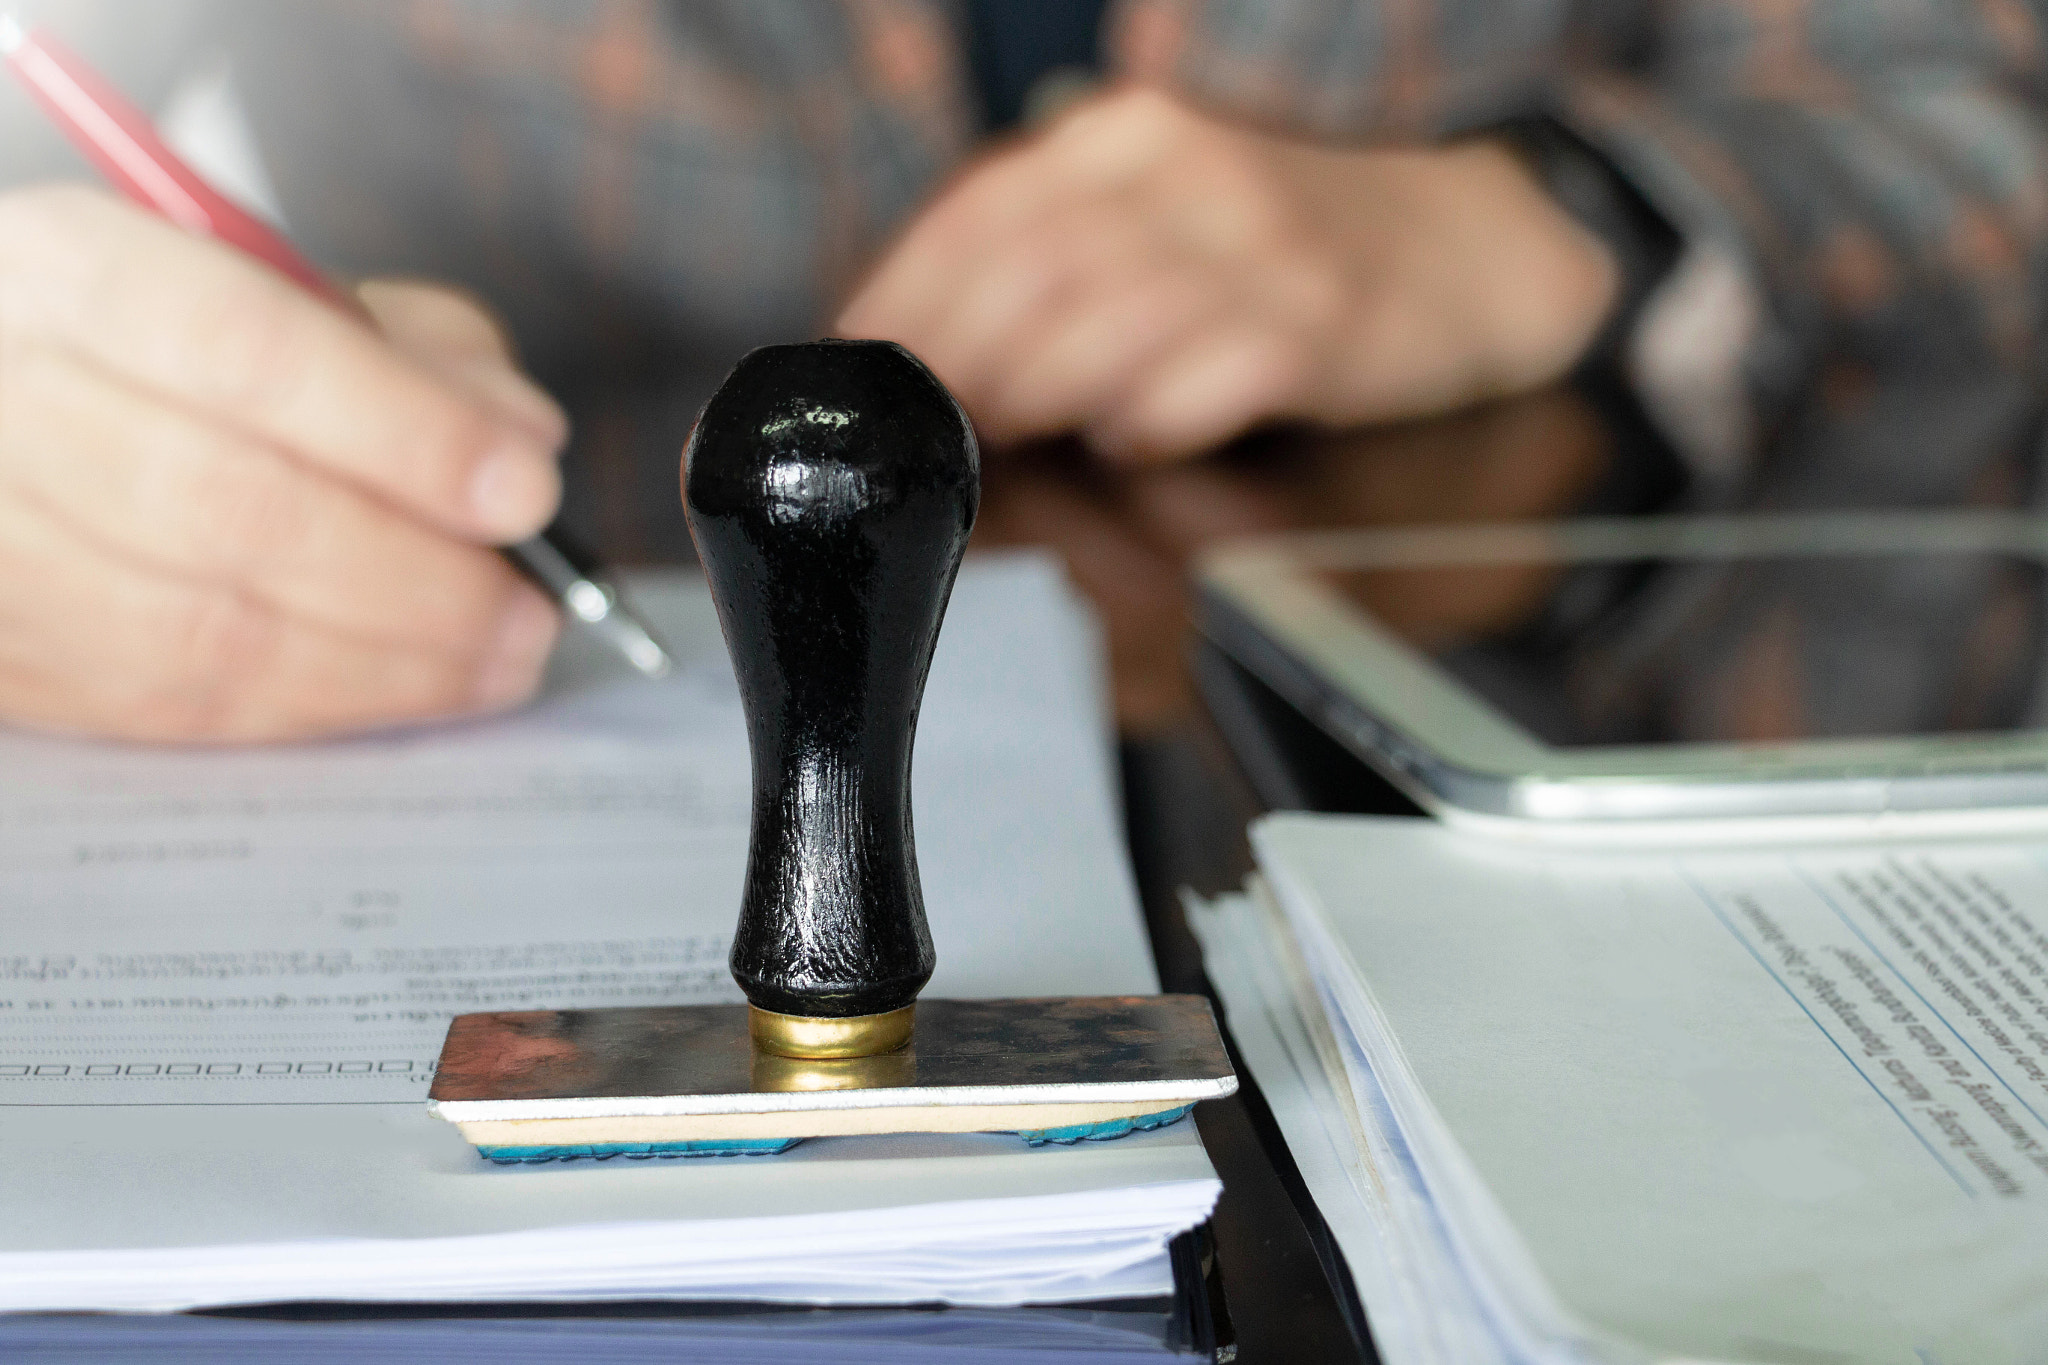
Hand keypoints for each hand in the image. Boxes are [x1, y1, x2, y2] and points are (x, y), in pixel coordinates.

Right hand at [0, 185, 566, 741]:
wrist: (3, 408)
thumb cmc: (162, 346)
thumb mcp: (278, 293)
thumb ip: (408, 348)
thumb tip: (520, 435)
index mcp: (73, 272)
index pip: (249, 351)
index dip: (405, 432)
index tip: (526, 489)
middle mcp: (4, 403)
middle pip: (229, 509)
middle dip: (417, 575)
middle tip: (532, 605)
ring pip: (201, 634)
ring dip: (386, 664)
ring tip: (499, 658)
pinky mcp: (4, 660)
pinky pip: (172, 708)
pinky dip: (318, 703)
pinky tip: (412, 687)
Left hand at [839, 86, 1617, 462]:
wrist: (1464, 249)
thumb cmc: (1284, 246)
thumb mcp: (1162, 209)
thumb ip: (1057, 254)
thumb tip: (929, 347)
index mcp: (1131, 136)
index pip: (983, 209)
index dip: (905, 296)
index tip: (865, 365)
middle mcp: (1192, 176)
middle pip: (1029, 271)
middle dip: (958, 363)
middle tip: (934, 424)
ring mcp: (1261, 250)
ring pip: (1104, 326)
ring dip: (1037, 396)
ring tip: (1012, 438)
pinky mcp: (1320, 328)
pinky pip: (1204, 382)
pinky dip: (1148, 421)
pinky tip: (1131, 436)